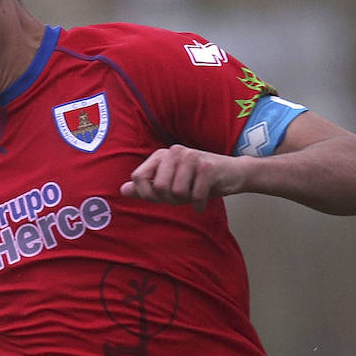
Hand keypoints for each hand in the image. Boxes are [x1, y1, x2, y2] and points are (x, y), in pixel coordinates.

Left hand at [120, 144, 241, 211]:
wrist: (232, 173)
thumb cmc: (197, 180)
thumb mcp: (169, 184)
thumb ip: (146, 187)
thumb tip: (123, 190)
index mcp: (161, 155)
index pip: (138, 177)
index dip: (146, 194)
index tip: (159, 198)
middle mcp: (175, 151)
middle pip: (159, 188)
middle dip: (170, 200)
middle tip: (182, 197)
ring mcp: (191, 157)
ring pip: (177, 192)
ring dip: (185, 201)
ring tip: (193, 195)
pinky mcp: (207, 167)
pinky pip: (195, 195)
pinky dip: (198, 204)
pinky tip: (202, 202)